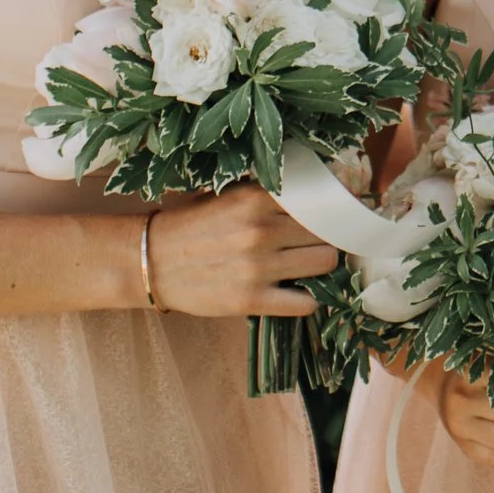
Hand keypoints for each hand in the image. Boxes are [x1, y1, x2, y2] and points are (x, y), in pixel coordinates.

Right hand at [142, 185, 336, 316]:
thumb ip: (271, 194)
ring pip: (325, 262)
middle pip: (329, 230)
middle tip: (322, 240)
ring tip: (310, 265)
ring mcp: (257, 267)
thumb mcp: (230, 196)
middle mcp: (261, 230)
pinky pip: (305, 303)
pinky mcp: (250, 300)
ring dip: (323, 265)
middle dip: (330, 235)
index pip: (321, 197)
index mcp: (257, 198)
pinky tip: (297, 292)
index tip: (341, 210)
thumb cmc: (194, 225)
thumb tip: (319, 190)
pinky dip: (308, 299)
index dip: (334, 205)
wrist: (151, 261)